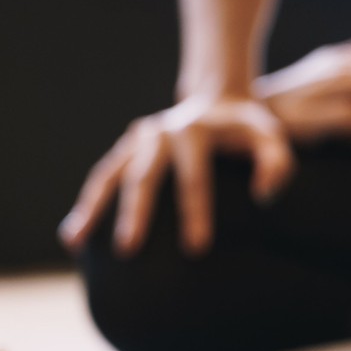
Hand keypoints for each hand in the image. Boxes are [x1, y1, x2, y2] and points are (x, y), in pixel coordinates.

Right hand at [59, 92, 291, 257]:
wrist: (218, 101)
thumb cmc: (250, 130)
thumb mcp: (273, 137)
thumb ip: (277, 163)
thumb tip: (264, 196)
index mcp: (195, 131)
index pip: (195, 177)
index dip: (196, 212)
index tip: (196, 249)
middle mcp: (160, 133)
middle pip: (144, 176)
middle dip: (136, 213)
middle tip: (128, 249)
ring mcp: (137, 141)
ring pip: (109, 175)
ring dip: (92, 208)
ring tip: (76, 242)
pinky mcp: (125, 151)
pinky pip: (101, 179)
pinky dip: (86, 206)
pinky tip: (73, 238)